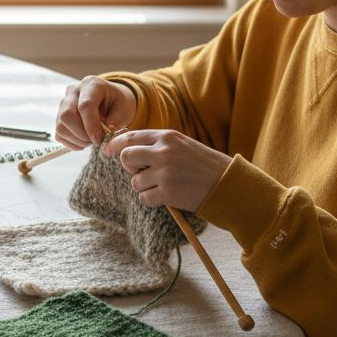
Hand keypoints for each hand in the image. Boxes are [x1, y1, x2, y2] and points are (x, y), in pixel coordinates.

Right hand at [55, 76, 136, 149]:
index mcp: (92, 84)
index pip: (85, 105)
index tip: (99, 140)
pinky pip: (59, 134)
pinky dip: (72, 143)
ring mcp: (63, 104)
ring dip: (77, 140)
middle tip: (96, 141)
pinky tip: (84, 141)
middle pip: (67, 115)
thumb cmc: (118, 103)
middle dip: (82, 134)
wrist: (111, 100)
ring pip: (60, 126)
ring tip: (91, 141)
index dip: (91, 126)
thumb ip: (114, 122)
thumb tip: (100, 137)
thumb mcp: (124, 110)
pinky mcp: (59, 116)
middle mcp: (73, 91)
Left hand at [102, 128, 231, 211]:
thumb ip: (158, 144)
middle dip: (130, 168)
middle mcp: (164, 152)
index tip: (108, 152)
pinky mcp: (167, 192)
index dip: (115, 145)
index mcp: (167, 136)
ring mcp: (165, 172)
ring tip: (164, 186)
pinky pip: (144, 198)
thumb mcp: (183, 145)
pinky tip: (167, 197)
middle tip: (144, 173)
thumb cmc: (205, 165)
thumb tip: (127, 148)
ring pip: (135, 182)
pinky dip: (152, 200)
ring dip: (145, 187)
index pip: (130, 137)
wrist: (228, 184)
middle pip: (126, 158)